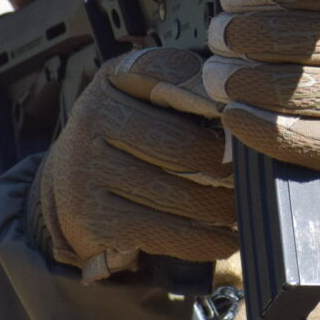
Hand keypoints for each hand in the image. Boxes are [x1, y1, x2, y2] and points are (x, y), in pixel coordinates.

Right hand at [33, 48, 235, 279]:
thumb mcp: (145, 95)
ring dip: (221, 208)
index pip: (173, 78)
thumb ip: (186, 88)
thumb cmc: (128, 136)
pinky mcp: (91, 218)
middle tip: (252, 178)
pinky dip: (204, 240)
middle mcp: (94, 117)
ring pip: (177, 194)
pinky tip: (226, 240)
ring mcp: (87, 169)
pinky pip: (163, 233)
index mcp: (116, 78)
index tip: (247, 122)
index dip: (215, 101)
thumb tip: (245, 110)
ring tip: (243, 210)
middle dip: (226, 167)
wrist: (67, 186)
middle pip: (182, 146)